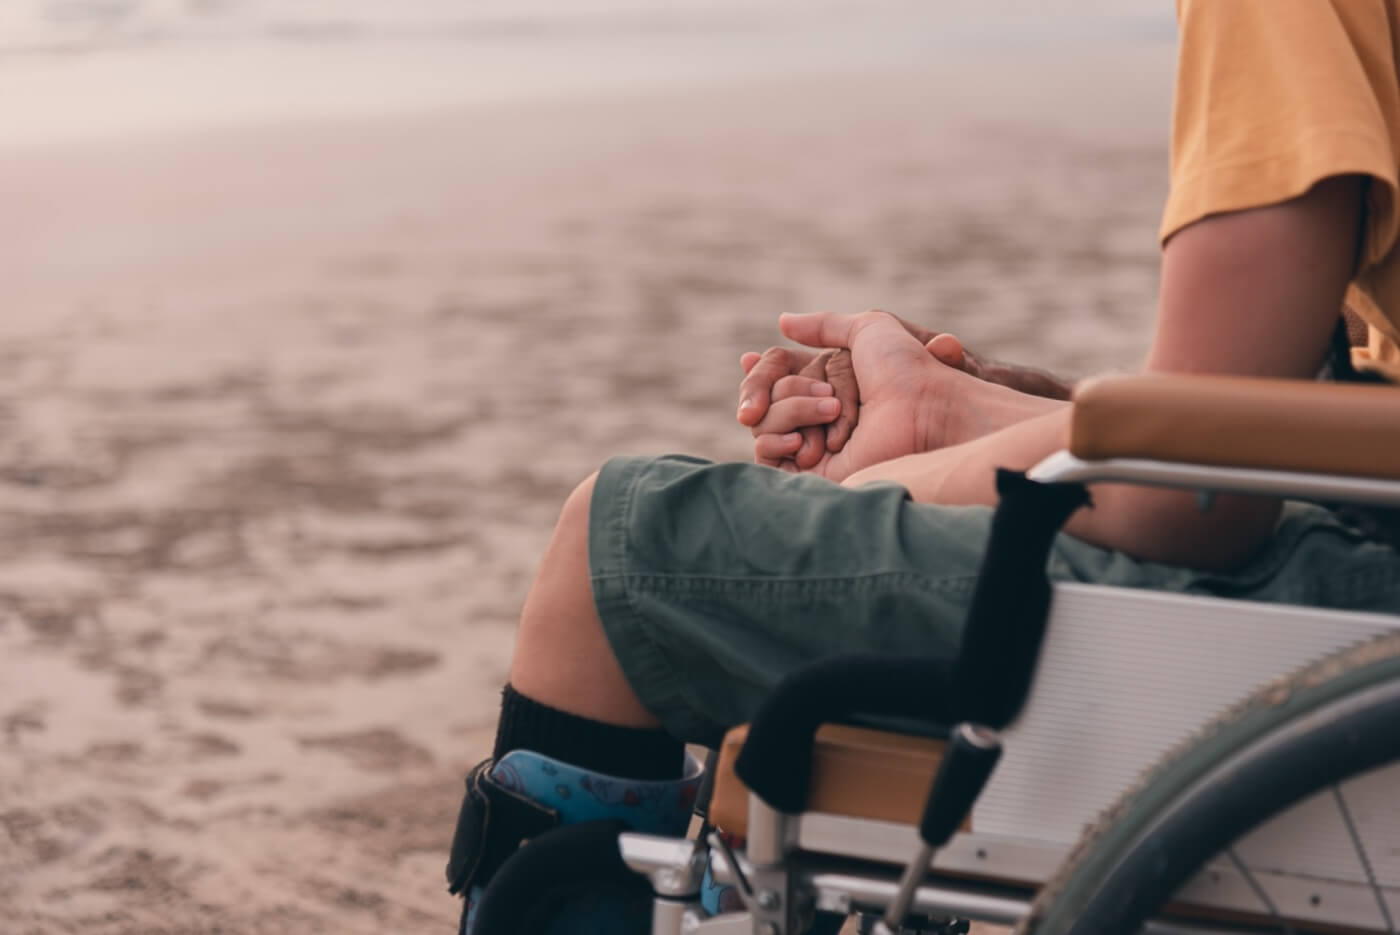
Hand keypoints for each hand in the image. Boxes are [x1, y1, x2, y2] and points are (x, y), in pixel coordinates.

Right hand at [737, 313, 1068, 458]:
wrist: (921, 409)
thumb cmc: (903, 368)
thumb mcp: (867, 329)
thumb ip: (824, 324)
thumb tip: (783, 321)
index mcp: (826, 382)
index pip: (774, 374)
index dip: (759, 371)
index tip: (748, 359)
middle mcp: (814, 413)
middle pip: (761, 394)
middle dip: (784, 386)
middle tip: (827, 393)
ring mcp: (810, 443)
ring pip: (761, 420)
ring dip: (793, 408)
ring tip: (834, 412)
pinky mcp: (809, 472)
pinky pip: (765, 452)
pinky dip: (776, 438)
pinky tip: (803, 440)